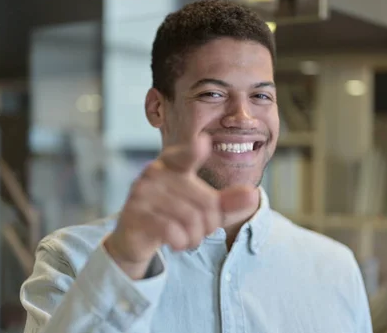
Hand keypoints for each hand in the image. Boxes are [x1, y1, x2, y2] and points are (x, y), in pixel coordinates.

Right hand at [104, 134, 257, 278]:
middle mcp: (154, 172)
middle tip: (200, 232)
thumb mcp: (203, 209)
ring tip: (188, 239)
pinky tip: (178, 243)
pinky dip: (181, 242)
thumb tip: (253, 195)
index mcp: (172, 163)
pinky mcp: (134, 214)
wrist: (135, 238)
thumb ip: (228, 202)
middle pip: (205, 202)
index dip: (194, 151)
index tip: (203, 142)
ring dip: (195, 237)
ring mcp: (141, 192)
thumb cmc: (173, 216)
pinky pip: (170, 230)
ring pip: (190, 219)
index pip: (186, 155)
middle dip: (209, 224)